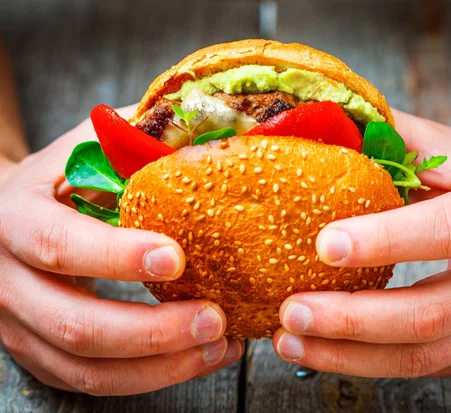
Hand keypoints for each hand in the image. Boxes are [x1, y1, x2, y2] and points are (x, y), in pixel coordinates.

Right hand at [0, 105, 243, 394]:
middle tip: (216, 318)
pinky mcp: (42, 356)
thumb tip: (210, 131)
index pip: (59, 245)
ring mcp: (21, 328)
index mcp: (16, 219)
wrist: (8, 217)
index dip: (116, 256)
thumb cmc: (59, 179)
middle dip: (154, 330)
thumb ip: (133, 142)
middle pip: (77, 325)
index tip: (177, 256)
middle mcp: (8, 282)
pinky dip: (152, 378)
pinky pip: (95, 383)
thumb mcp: (83, 150)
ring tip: (220, 347)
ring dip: (162, 367)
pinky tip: (199, 357)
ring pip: (88, 370)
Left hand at [273, 105, 450, 376]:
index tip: (323, 245)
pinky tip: (326, 351)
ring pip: (421, 355)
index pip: (445, 231)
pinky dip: (368, 363)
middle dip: (351, 320)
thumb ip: (395, 140)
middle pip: (428, 314)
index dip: (383, 241)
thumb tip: (326, 127)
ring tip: (289, 342)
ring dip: (348, 355)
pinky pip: (423, 367)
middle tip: (290, 312)